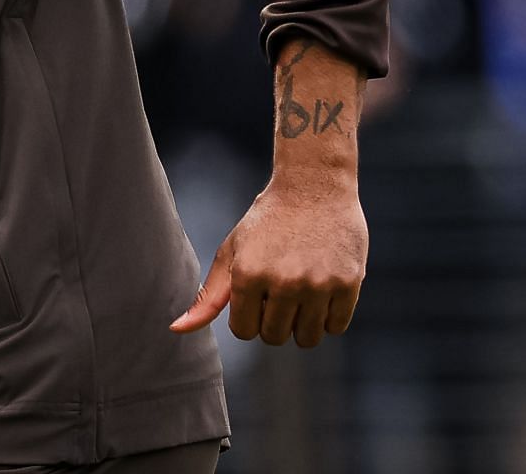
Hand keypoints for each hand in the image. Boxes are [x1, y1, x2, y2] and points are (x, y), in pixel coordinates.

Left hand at [168, 175, 366, 347]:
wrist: (313, 186)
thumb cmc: (267, 221)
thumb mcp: (232, 252)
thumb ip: (209, 296)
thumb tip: (177, 329)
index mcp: (248, 275)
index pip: (245, 332)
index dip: (249, 316)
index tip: (257, 294)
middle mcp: (283, 282)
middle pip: (275, 338)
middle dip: (274, 320)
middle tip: (279, 290)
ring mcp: (318, 284)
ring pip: (307, 338)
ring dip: (302, 323)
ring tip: (301, 291)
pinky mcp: (348, 283)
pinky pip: (336, 327)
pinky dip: (329, 316)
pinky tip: (323, 287)